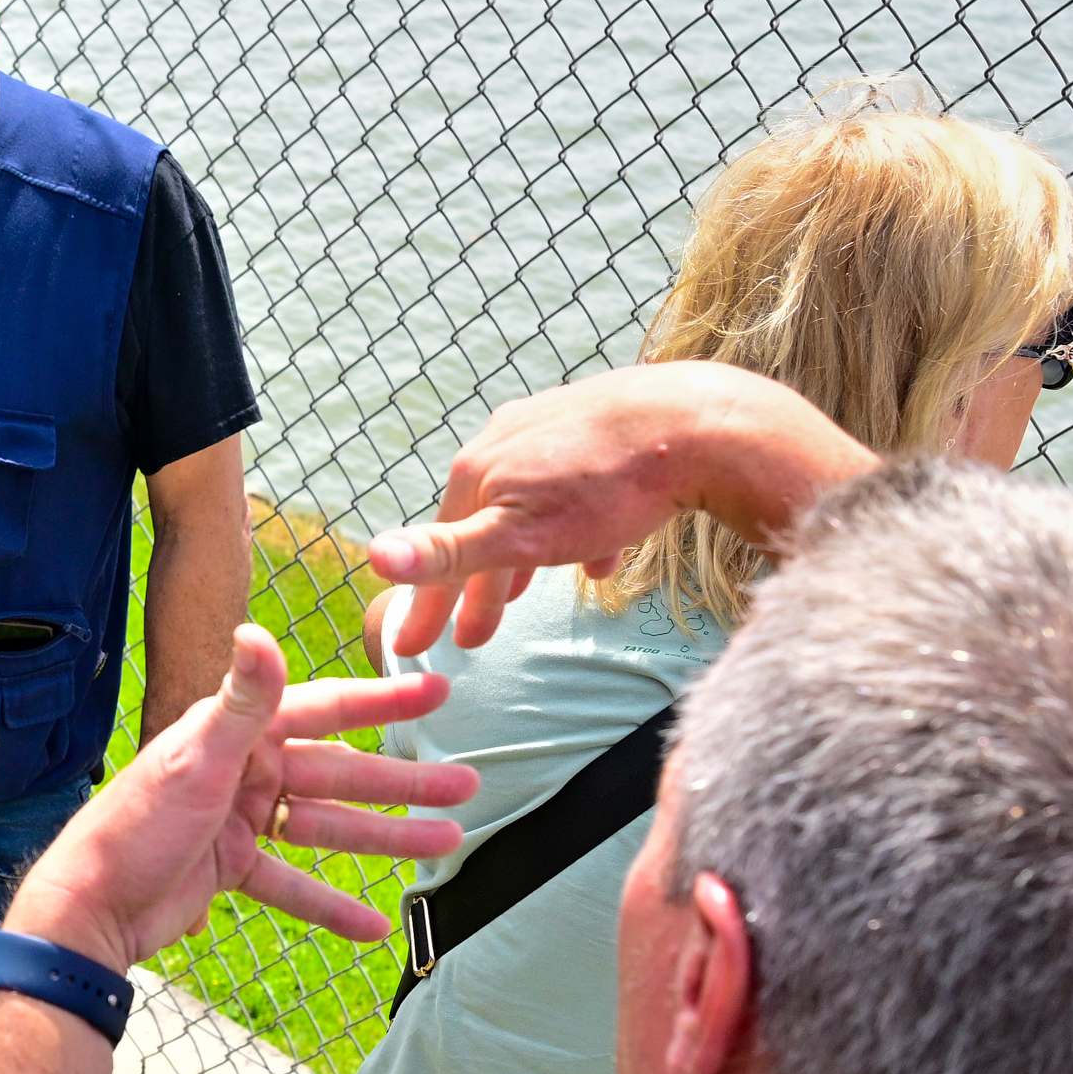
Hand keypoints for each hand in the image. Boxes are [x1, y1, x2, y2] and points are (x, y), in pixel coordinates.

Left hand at [0, 627, 475, 975]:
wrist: (91, 906)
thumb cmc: (136, 824)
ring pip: (327, 828)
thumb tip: (259, 632)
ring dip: (384, 838)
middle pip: (340, 774)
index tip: (437, 687)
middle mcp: (244, 769)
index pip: (326, 707)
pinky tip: (376, 925)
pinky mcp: (230, 868)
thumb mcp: (196, 758)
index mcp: (240, 734)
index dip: (383, 698)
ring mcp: (239, 820)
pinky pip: (293, 884)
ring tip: (445, 844)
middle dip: (404, 782)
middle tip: (467, 784)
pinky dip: (331, 904)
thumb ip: (240, 702)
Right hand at [365, 364, 867, 657]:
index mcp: (479, 473)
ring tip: (527, 595)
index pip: (438, 550)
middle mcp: (504, 442)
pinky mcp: (598, 426)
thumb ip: (449, 553)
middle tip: (474, 640)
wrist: (698, 425)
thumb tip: (374, 557)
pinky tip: (600, 558)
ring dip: (523, 556)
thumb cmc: (608, 490)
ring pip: (526, 506)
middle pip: (481, 527)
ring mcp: (551, 429)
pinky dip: (578, 531)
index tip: (410, 649)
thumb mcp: (522, 535)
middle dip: (477, 587)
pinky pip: (576, 489)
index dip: (425, 605)